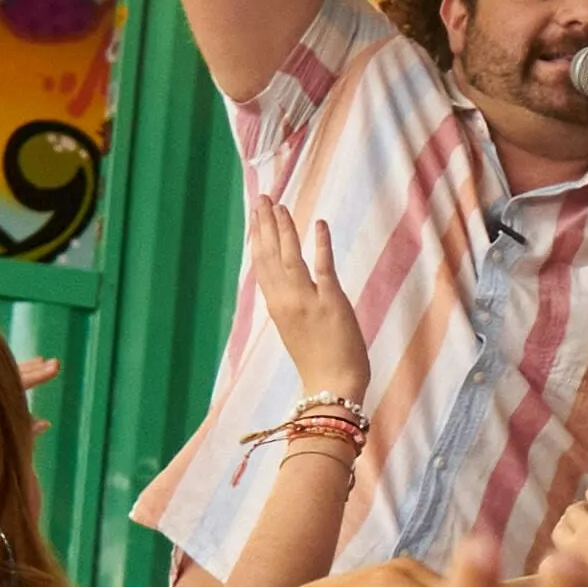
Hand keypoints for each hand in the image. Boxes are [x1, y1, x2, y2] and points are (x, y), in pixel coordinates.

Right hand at [241, 195, 364, 401]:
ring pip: (290, 256)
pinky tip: (318, 223)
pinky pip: (323, 267)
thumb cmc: (317, 362)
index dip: (259, 239)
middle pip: (270, 256)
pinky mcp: (330, 302)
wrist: (331, 387)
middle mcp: (285, 300)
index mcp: (276, 306)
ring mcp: (306, 300)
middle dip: (265, 225)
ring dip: (284, 228)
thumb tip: (284, 286)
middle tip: (263, 199)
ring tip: (280, 205)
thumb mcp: (294, 330)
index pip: (263, 265)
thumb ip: (288, 305)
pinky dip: (320, 243)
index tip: (256, 217)